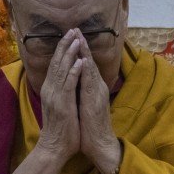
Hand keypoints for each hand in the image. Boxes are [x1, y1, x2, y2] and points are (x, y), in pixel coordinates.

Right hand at [35, 34, 83, 163]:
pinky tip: (80, 62)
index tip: (68, 35)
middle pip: (57, 62)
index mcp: (50, 89)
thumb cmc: (60, 128)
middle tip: (72, 30)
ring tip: (76, 39)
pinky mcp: (63, 104)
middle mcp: (50, 89)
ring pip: (62, 69)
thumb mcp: (59, 105)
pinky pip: (69, 85)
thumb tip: (66, 80)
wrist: (54, 147)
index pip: (55, 64)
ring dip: (70, 54)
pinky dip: (74, 72)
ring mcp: (56, 96)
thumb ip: (61, 91)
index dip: (61, 49)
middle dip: (65, 45)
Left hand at [77, 31, 120, 172]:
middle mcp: (97, 88)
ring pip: (91, 69)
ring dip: (85, 53)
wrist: (99, 144)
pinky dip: (87, 71)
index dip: (80, 50)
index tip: (73, 36)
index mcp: (93, 88)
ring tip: (79, 37)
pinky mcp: (95, 102)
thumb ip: (82, 92)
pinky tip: (83, 61)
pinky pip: (91, 84)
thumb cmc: (90, 128)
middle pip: (89, 62)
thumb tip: (76, 82)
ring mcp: (97, 94)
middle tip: (75, 29)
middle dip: (82, 45)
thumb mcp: (84, 105)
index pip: (86, 65)